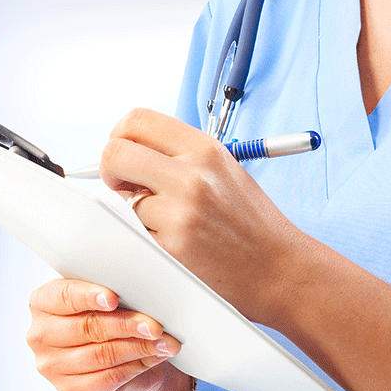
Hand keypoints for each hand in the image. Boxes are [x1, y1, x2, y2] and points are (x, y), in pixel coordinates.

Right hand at [27, 278, 193, 390]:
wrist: (116, 354)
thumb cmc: (110, 317)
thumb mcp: (109, 297)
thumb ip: (114, 290)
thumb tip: (142, 291)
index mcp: (42, 303)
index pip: (64, 296)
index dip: (90, 296)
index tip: (114, 298)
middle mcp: (40, 335)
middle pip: (87, 327)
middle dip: (127, 325)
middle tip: (155, 325)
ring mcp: (51, 366)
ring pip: (101, 355)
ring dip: (139, 348)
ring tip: (164, 342)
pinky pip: (107, 378)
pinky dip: (136, 366)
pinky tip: (153, 357)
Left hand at [99, 109, 311, 325]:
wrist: (280, 270)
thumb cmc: (252, 224)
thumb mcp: (224, 171)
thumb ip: (178, 156)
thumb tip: (129, 150)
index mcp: (205, 150)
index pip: (137, 120)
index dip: (119, 136)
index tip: (123, 155)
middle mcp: (192, 176)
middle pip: (116, 153)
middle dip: (109, 170)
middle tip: (124, 187)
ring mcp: (180, 213)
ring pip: (119, 200)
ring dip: (128, 210)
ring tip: (159, 221)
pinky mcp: (171, 248)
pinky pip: (132, 233)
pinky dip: (140, 237)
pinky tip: (167, 242)